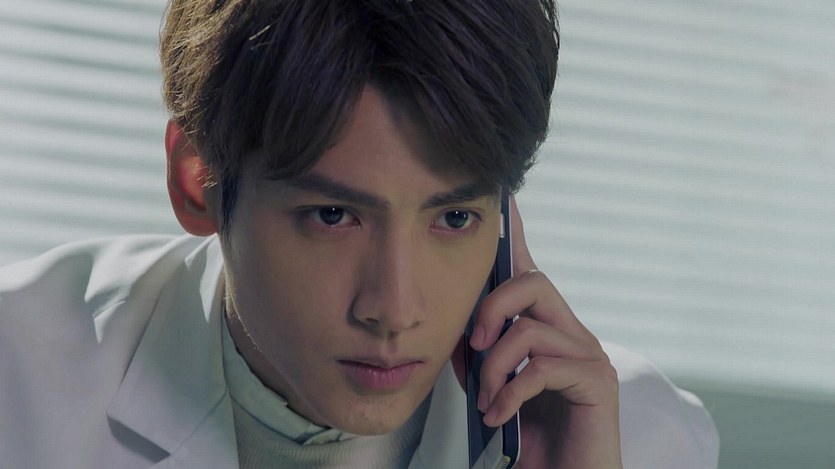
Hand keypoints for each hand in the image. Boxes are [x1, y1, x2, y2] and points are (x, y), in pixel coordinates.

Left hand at [470, 197, 621, 467]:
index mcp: (547, 330)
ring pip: (529, 328)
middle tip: (474, 346)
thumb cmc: (530, 438)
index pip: (530, 271)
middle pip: (533, 281)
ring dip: (493, 367)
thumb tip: (464, 330)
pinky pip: (541, 366)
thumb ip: (483, 354)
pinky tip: (498, 415)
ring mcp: (589, 355)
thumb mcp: (495, 387)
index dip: (516, 234)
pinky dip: (509, 392)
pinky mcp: (598, 382)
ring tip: (486, 401)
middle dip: (491, 308)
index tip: (504, 198)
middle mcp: (573, 333)